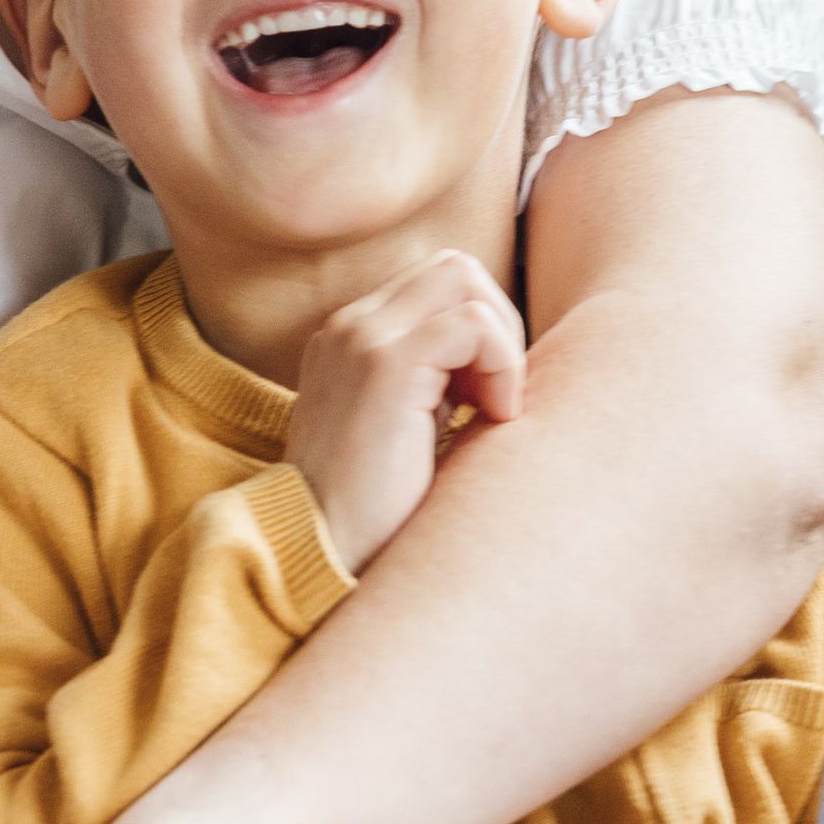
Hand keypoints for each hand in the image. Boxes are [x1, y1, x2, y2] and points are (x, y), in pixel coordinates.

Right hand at [285, 250, 524, 569]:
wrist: (321, 555)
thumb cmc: (374, 510)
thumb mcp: (407, 426)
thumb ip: (437, 380)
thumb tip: (502, 357)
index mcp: (350, 336)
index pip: (438, 281)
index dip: (481, 327)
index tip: (485, 395)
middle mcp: (349, 325)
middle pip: (456, 268)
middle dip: (498, 323)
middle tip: (497, 397)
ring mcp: (362, 339)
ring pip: (466, 281)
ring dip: (502, 343)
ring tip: (493, 409)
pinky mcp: (384, 366)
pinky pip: (472, 324)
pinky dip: (502, 364)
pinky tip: (494, 419)